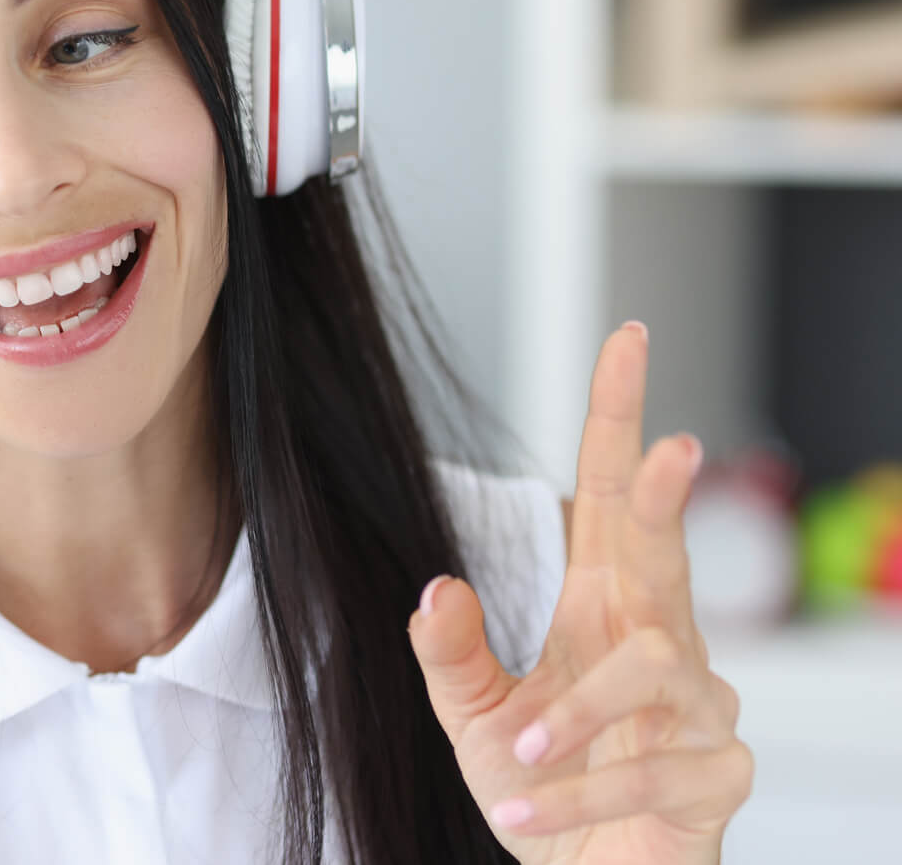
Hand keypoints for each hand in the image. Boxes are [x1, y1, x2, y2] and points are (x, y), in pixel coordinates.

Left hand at [408, 322, 752, 864]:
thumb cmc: (541, 787)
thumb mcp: (472, 717)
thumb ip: (449, 653)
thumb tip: (435, 584)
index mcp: (599, 604)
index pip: (609, 496)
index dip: (618, 419)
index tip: (625, 340)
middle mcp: (657, 638)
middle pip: (663, 547)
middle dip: (665, 495)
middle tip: (673, 448)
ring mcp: (700, 705)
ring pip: (651, 673)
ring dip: (574, 716)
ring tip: (518, 755)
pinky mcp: (719, 773)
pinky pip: (654, 769)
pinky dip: (580, 794)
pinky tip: (526, 813)